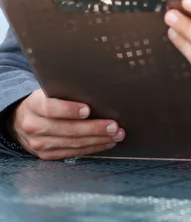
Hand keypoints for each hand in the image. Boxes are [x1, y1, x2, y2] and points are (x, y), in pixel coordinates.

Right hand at [8, 89, 124, 159]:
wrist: (20, 120)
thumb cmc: (42, 101)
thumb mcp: (47, 91)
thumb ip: (64, 91)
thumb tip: (95, 90)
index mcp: (34, 105)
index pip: (50, 108)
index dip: (69, 109)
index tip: (88, 109)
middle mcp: (34, 126)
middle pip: (67, 129)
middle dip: (94, 128)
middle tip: (114, 126)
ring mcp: (40, 144)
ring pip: (73, 143)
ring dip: (98, 140)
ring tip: (116, 135)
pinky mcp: (47, 155)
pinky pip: (73, 153)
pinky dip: (92, 148)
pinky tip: (106, 143)